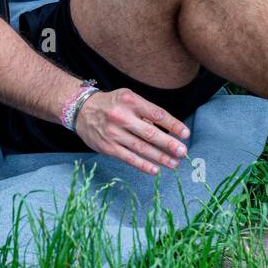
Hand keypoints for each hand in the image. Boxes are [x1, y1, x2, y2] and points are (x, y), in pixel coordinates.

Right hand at [74, 88, 189, 174]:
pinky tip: (155, 170)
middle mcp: (122, 117)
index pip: (157, 114)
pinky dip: (143, 165)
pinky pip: (129, 158)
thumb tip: (167, 129)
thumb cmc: (111, 104)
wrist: (81, 110)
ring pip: (141, 148)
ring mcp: (114, 133)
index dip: (173, 125)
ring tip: (174, 163)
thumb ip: (145, 110)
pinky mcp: (108, 147)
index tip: (185, 134)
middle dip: (169, 144)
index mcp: (131, 101)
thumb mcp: (128, 97)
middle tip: (183, 151)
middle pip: (150, 133)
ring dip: (160, 157)